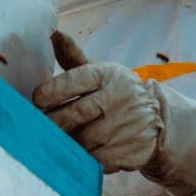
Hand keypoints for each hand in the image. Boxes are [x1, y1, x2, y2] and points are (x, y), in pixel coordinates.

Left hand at [33, 31, 162, 173]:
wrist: (158, 117)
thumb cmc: (115, 92)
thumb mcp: (99, 72)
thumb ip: (73, 57)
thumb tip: (55, 34)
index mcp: (107, 75)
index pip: (73, 81)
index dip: (50, 92)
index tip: (37, 101)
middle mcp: (117, 99)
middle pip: (73, 115)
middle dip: (51, 123)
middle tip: (37, 126)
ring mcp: (123, 127)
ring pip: (81, 141)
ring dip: (65, 143)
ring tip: (56, 140)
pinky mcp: (127, 153)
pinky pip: (94, 161)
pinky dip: (82, 160)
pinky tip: (78, 154)